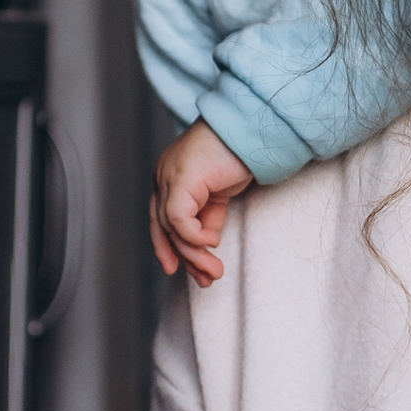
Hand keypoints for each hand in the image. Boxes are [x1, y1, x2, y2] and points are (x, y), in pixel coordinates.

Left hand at [149, 120, 254, 285]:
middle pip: (162, 227)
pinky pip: (179, 220)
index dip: (165, 247)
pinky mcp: (180, 179)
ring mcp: (168, 176)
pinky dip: (194, 236)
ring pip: (171, 228)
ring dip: (195, 254)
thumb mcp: (220, 193)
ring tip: (215, 271)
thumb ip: (208, 215)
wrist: (251, 130)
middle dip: (183, 257)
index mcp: (170, 178)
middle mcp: (163, 176)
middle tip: (204, 279)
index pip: (160, 220)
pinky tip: (213, 241)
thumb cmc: (239, 155)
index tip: (177, 269)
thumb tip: (206, 243)